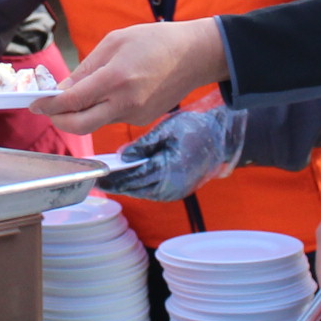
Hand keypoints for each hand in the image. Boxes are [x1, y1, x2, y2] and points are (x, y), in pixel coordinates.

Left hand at [32, 20, 227, 133]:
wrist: (194, 55)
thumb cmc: (153, 41)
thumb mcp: (114, 42)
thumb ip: (86, 68)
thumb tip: (63, 89)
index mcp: (115, 79)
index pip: (72, 101)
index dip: (49, 106)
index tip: (35, 104)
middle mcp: (125, 103)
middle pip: (80, 126)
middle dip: (59, 120)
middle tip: (50, 109)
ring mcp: (135, 115)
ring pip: (96, 121)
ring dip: (84, 111)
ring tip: (90, 87)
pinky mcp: (142, 120)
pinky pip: (113, 117)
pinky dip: (104, 108)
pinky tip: (116, 89)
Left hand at [96, 108, 248, 200]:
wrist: (222, 137)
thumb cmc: (195, 128)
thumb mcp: (167, 129)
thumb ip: (143, 145)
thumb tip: (123, 156)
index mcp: (168, 170)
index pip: (133, 178)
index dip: (114, 178)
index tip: (99, 175)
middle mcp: (171, 186)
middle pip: (136, 189)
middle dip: (117, 184)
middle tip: (98, 178)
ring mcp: (176, 191)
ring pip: (143, 192)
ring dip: (127, 186)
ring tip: (109, 179)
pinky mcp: (178, 190)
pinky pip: (153, 191)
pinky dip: (139, 186)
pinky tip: (128, 179)